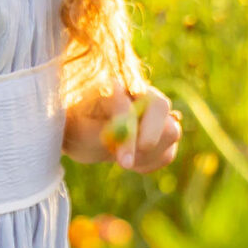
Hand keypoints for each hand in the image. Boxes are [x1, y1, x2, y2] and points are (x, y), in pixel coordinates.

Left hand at [63, 85, 181, 171]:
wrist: (81, 133)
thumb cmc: (76, 128)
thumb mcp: (77, 131)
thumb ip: (98, 132)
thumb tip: (122, 133)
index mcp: (115, 84)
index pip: (129, 103)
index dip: (130, 134)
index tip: (124, 162)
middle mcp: (140, 92)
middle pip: (161, 106)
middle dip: (149, 138)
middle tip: (128, 162)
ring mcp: (155, 112)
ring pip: (171, 132)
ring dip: (147, 154)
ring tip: (121, 159)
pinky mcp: (164, 132)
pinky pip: (168, 153)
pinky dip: (150, 163)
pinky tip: (130, 160)